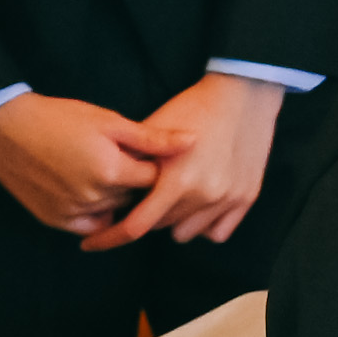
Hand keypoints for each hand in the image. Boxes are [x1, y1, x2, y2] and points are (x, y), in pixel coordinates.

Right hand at [0, 93, 163, 234]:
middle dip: (136, 181)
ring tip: (103, 169)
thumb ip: (153, 138)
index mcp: (112, 172)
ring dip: (115, 196)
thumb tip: (194, 141)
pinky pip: (88, 224)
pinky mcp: (52, 219)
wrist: (5, 129)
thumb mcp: (110, 122)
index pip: (155, 180)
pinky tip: (91, 189)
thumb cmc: (60, 118)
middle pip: (134, 197)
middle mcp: (93, 198)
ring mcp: (71, 212)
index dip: (156, 166)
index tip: (151, 154)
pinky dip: (95, 212)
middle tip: (123, 159)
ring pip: (112, 210)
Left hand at [85, 72, 283, 250]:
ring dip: (174, 219)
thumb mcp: (154, 129)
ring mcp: (228, 198)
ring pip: (186, 232)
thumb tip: (102, 189)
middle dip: (147, 213)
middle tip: (146, 193)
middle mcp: (204, 195)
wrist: (244, 93)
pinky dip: (203, 224)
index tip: (91, 242)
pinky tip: (197, 205)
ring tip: (174, 195)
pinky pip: (217, 232)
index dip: (108, 238)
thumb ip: (129, 162)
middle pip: (159, 226)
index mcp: (177, 180)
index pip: (135, 227)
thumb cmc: (193, 108)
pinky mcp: (247, 197)